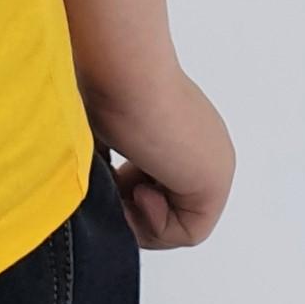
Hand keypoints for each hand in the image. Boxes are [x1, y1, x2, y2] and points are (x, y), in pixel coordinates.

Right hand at [85, 58, 235, 250]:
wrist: (123, 71)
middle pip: (172, 209)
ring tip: (122, 188)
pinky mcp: (215, 182)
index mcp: (184, 130)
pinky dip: (156, 225)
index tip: (110, 173)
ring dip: (141, 218)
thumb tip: (89, 191)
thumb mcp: (105, 130)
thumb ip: (111, 160)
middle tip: (112, 186)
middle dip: (134, 209)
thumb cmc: (107, 85)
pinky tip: (140, 192)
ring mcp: (215, 165)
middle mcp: (205, 147)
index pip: (162, 186)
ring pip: (179, 224)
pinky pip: (190, 233)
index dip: (129, 193)